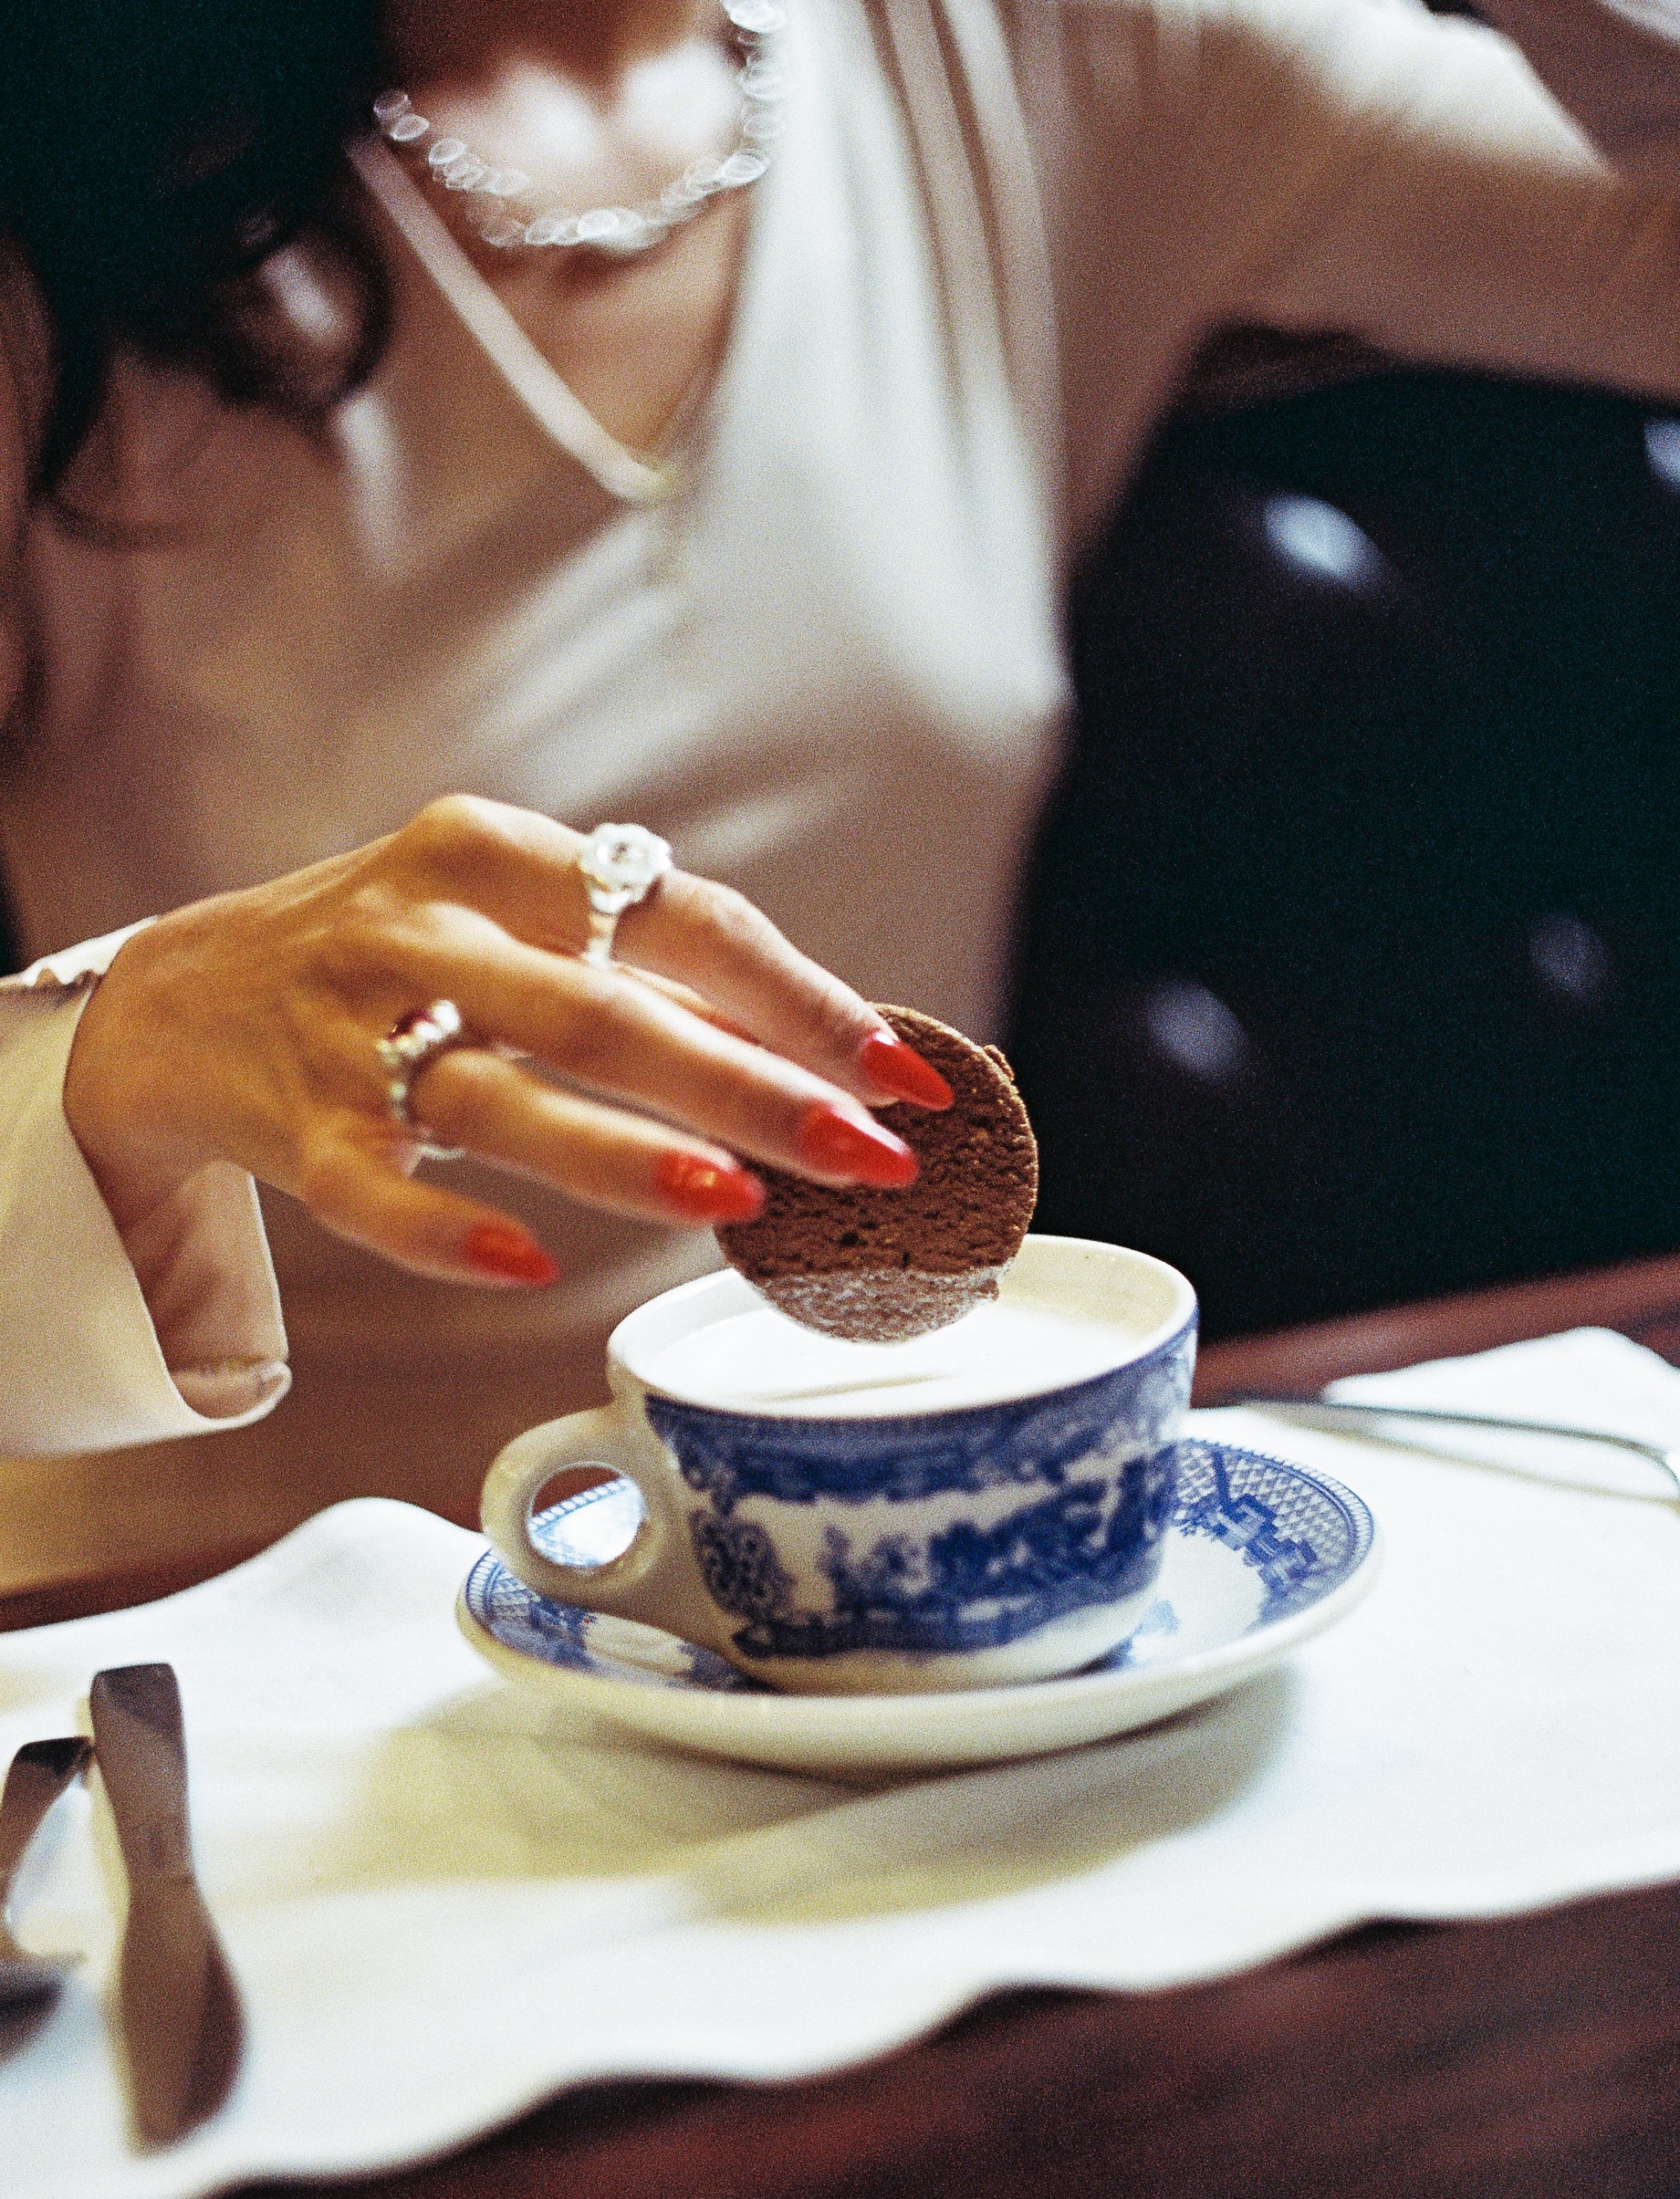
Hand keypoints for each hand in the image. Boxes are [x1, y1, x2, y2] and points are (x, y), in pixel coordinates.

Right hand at [62, 796, 952, 1285]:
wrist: (182, 995)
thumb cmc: (399, 955)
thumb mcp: (510, 921)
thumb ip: (645, 974)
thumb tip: (815, 1055)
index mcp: (495, 853)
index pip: (680, 918)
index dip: (801, 997)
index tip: (900, 1072)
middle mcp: (423, 928)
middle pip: (606, 1009)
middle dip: (752, 1085)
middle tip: (869, 1155)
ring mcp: (350, 1032)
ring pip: (501, 1097)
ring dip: (624, 1152)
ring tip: (740, 1200)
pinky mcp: (297, 1129)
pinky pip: (376, 1194)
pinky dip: (451, 1232)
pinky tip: (529, 1268)